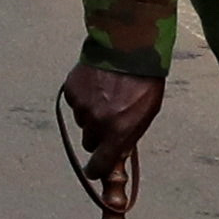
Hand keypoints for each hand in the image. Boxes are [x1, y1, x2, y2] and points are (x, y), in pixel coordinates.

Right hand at [60, 61, 164, 180]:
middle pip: (90, 141)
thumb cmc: (144, 81)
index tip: (94, 170)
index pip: (100, 163)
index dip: (96, 170)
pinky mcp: (71, 91)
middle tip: (110, 119)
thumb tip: (119, 152)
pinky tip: (97, 85)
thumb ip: (130, 135)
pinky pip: (75, 103)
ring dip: (92, 114)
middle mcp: (96, 122)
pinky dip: (83, 98)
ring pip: (83, 121)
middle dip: (98, 135)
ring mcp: (81, 106)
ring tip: (107, 95)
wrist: (127, 47)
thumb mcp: (147, 113)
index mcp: (118, 130)